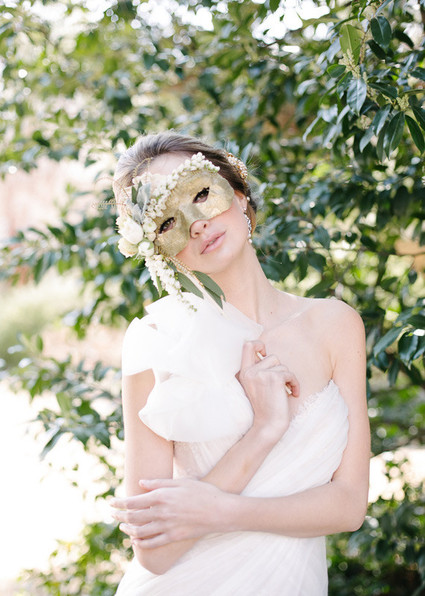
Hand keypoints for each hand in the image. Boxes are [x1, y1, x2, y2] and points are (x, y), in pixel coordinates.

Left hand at [110, 478, 228, 547]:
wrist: (220, 511)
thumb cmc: (203, 492)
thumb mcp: (181, 482)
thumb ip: (159, 483)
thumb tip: (140, 483)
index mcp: (161, 496)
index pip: (133, 502)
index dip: (119, 503)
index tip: (112, 502)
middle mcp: (161, 513)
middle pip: (133, 518)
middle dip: (119, 516)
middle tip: (112, 514)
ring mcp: (167, 527)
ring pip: (140, 532)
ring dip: (128, 530)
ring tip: (122, 527)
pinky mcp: (174, 537)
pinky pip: (153, 543)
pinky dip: (141, 543)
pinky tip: (136, 541)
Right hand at [237, 340, 299, 437]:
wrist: (268, 426)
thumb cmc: (266, 408)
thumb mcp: (255, 386)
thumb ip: (258, 370)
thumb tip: (266, 354)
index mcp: (244, 373)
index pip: (247, 345)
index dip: (259, 344)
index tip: (265, 353)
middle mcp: (250, 372)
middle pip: (271, 356)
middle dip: (280, 369)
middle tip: (281, 383)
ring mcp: (261, 374)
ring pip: (282, 365)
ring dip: (288, 377)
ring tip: (286, 390)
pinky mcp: (274, 378)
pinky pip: (289, 374)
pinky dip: (295, 383)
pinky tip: (293, 394)